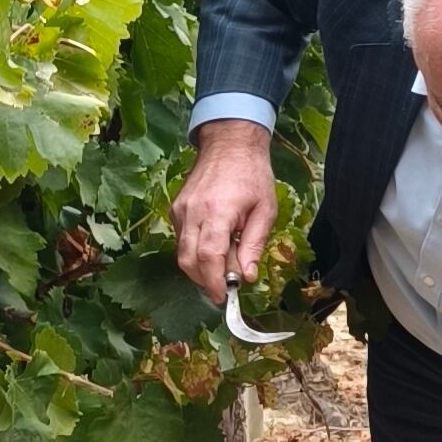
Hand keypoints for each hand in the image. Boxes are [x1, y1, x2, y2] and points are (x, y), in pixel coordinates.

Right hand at [169, 120, 276, 303]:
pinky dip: (195, 251)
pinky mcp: (175, 209)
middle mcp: (192, 212)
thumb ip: (254, 244)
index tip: (222, 297)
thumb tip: (245, 277)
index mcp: (218, 212)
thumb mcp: (266, 210)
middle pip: (188, 260)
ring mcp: (180, 210)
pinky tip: (215, 246)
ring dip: (199, 268)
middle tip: (224, 287)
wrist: (230, 144)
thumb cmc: (253, 175)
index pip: (207, 256)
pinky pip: (181, 239)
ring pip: (181, 252)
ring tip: (223, 265)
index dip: (213, 282)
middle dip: (204, 280)